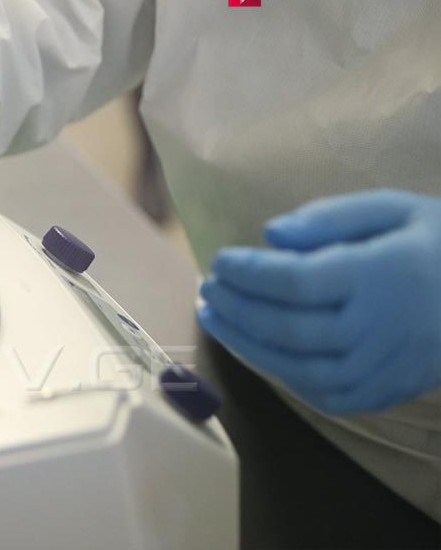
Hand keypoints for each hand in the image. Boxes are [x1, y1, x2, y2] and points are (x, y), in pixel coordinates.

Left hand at [198, 189, 440, 414]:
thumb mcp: (394, 209)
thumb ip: (330, 217)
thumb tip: (269, 234)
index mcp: (380, 276)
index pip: (295, 282)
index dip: (248, 274)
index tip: (219, 261)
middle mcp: (378, 328)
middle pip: (287, 327)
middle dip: (236, 309)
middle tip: (207, 289)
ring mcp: (381, 368)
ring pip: (296, 367)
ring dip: (244, 344)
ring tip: (214, 317)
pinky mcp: (384, 393)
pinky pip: (319, 393)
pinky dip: (279, 372)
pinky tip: (254, 349)